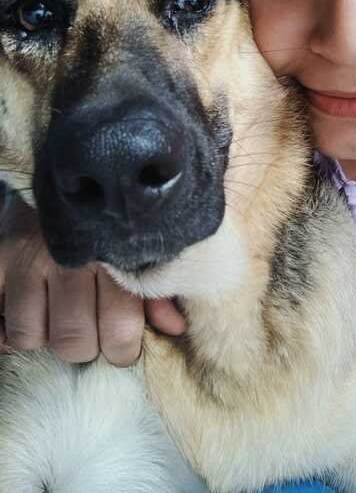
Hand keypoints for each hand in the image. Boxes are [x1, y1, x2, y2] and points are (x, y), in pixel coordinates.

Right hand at [0, 193, 185, 364]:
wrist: (64, 168)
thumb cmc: (106, 218)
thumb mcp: (137, 249)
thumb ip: (156, 290)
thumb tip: (175, 328)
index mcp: (113, 258)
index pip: (119, 331)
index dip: (122, 351)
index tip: (122, 345)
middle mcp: (69, 259)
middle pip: (72, 341)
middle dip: (85, 346)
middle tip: (90, 330)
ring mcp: (27, 259)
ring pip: (30, 335)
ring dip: (45, 335)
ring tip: (57, 316)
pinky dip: (6, 332)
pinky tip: (27, 315)